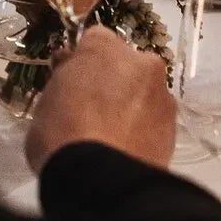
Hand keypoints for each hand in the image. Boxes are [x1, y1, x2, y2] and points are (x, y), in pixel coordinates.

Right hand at [26, 26, 176, 171]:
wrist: (102, 180)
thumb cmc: (63, 135)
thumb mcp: (45, 101)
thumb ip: (63, 77)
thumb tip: (68, 66)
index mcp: (105, 48)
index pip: (94, 40)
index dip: (82, 61)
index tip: (72, 82)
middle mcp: (141, 63)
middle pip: (125, 65)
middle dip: (112, 81)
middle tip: (91, 111)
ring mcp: (162, 95)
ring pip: (144, 93)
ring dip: (131, 106)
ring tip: (111, 137)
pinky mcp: (174, 128)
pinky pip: (154, 121)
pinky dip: (143, 130)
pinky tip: (126, 150)